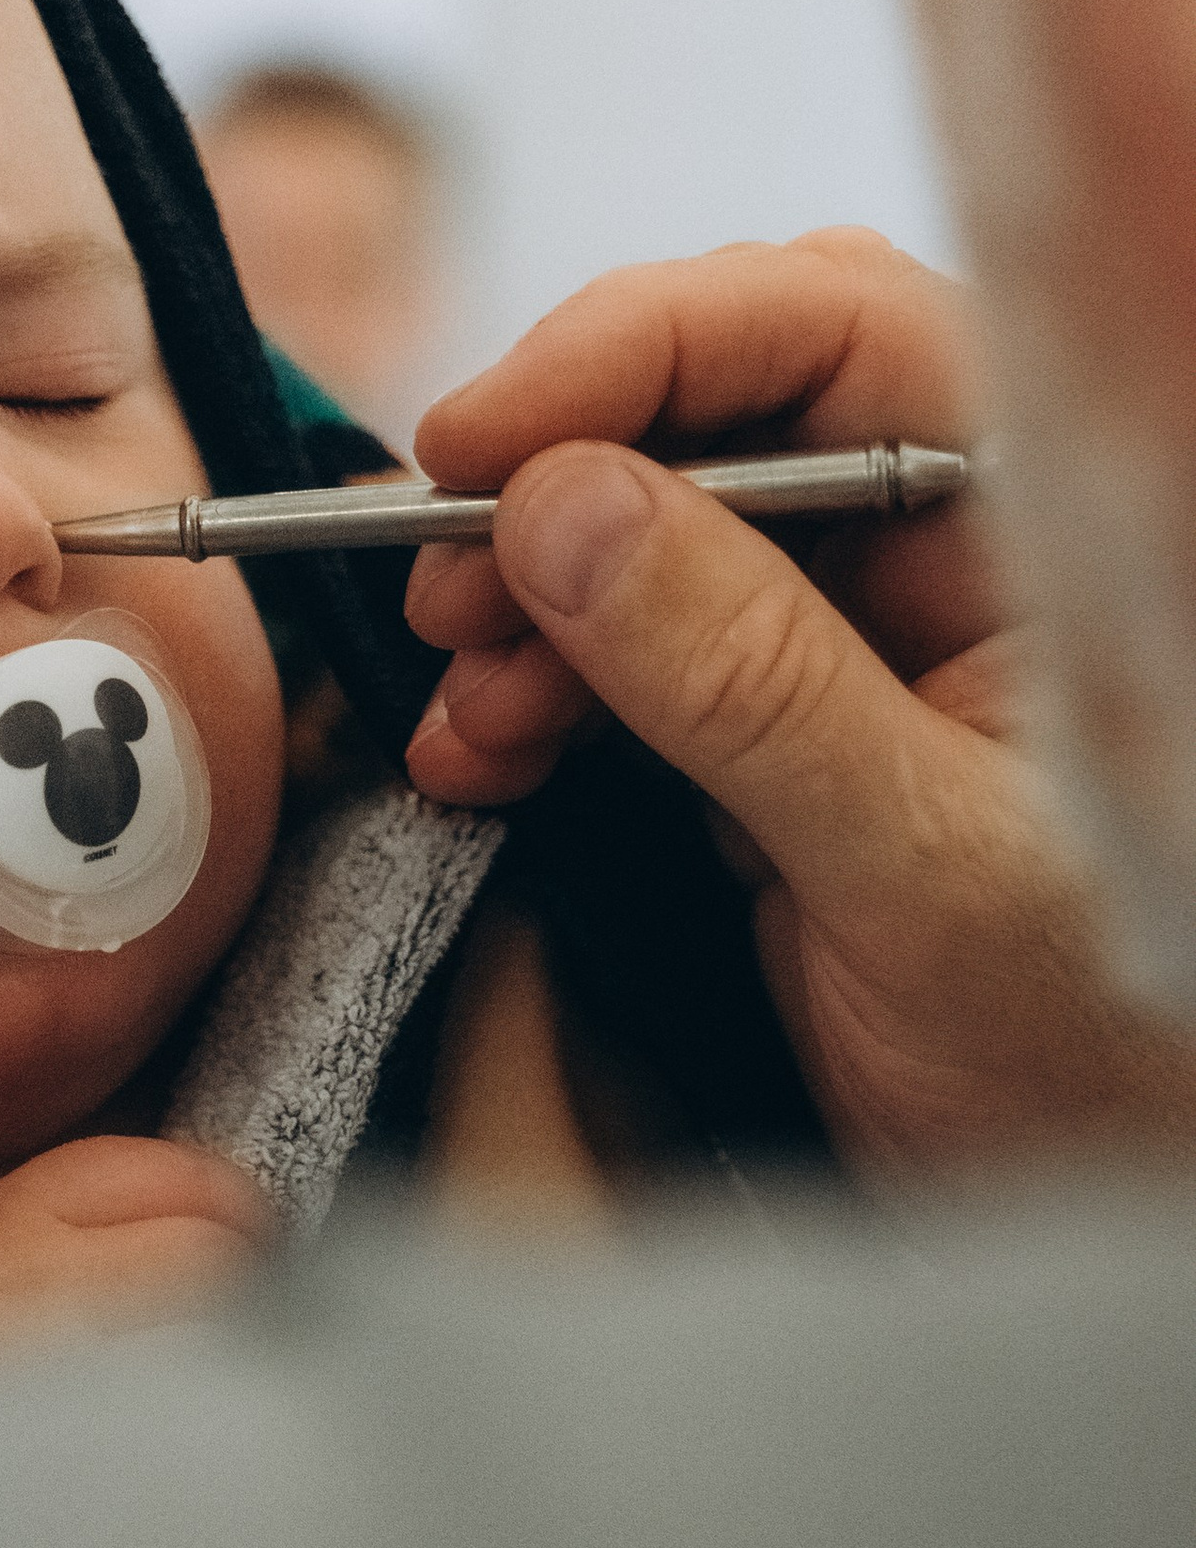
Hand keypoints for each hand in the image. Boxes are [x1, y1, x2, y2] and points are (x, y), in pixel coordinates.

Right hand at [399, 228, 1195, 1177]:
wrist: (1098, 1217)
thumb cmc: (1101, 1063)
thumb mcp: (924, 873)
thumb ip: (747, 681)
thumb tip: (563, 504)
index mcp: (1041, 527)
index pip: (833, 330)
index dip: (635, 351)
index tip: (476, 445)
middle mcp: (955, 545)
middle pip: (721, 400)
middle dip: (559, 477)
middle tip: (445, 585)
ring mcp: (860, 633)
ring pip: (650, 526)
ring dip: (523, 603)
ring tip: (467, 718)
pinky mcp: (777, 728)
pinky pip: (624, 653)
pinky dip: (529, 691)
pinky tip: (480, 759)